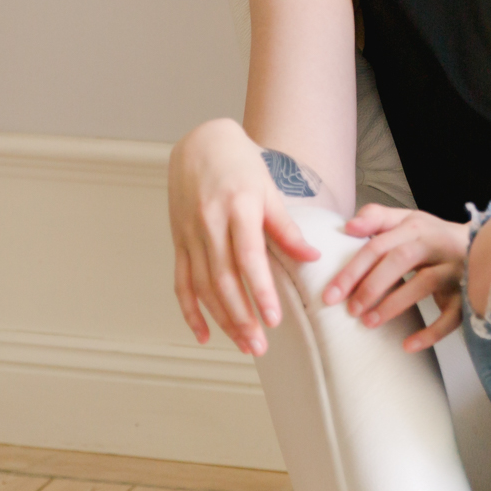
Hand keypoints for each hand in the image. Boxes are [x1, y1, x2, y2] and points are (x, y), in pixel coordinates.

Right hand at [168, 118, 322, 355]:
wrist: (200, 144)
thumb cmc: (240, 165)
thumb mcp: (269, 190)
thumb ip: (286, 228)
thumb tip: (312, 258)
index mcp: (237, 208)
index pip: (248, 258)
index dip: (260, 290)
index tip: (274, 319)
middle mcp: (208, 224)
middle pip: (222, 279)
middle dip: (241, 317)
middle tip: (259, 346)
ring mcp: (189, 234)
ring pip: (202, 286)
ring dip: (221, 320)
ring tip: (243, 344)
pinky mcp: (178, 242)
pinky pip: (181, 282)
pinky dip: (190, 311)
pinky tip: (204, 335)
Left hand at [323, 205, 469, 351]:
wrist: (490, 244)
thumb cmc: (435, 237)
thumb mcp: (408, 221)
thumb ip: (377, 218)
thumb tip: (348, 226)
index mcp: (417, 227)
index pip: (379, 245)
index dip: (353, 269)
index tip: (330, 294)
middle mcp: (437, 244)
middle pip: (400, 259)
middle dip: (370, 285)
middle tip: (349, 309)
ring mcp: (455, 269)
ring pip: (425, 283)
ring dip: (394, 304)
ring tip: (368, 322)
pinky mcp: (468, 292)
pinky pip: (452, 314)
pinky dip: (431, 332)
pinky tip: (408, 345)